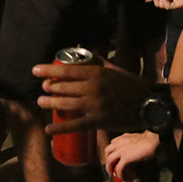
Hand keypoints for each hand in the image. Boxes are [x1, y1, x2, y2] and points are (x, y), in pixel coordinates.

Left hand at [33, 59, 149, 135]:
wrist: (147, 104)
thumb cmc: (130, 85)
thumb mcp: (113, 68)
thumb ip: (97, 61)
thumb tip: (83, 51)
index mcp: (96, 74)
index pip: (66, 70)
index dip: (48, 70)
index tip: (35, 70)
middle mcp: (92, 88)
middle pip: (63, 88)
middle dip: (49, 88)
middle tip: (42, 88)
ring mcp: (94, 106)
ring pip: (66, 105)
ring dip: (51, 104)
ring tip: (41, 102)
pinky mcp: (97, 121)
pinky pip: (75, 125)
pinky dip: (60, 128)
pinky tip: (48, 130)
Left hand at [105, 131, 159, 181]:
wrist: (151, 139)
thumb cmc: (146, 138)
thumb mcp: (134, 137)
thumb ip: (128, 141)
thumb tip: (128, 147)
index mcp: (121, 138)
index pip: (111, 144)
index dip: (111, 152)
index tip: (112, 157)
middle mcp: (119, 143)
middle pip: (107, 152)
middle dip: (107, 160)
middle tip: (109, 166)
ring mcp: (121, 150)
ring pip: (110, 160)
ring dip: (109, 168)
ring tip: (111, 174)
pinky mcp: (126, 157)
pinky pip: (119, 167)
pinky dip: (119, 173)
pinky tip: (121, 176)